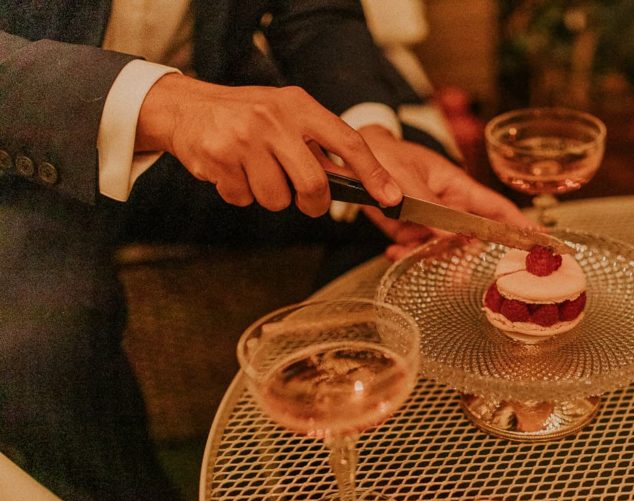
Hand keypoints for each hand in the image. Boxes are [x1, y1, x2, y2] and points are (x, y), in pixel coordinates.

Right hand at [135, 74, 402, 216]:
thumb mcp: (287, 116)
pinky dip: (240, 194)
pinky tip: (232, 172)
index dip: (373, 173)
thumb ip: (319, 145)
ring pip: (277, 199)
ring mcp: (244, 138)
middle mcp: (274, 119)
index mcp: (300, 107)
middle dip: (313, 204)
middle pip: (313, 184)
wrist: (186, 108)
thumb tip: (362, 181)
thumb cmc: (247, 117)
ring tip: (256, 173)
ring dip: (270, 198)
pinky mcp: (218, 157)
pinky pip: (243, 198)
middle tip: (306, 202)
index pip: (348, 142)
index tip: (391, 197)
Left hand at [357, 125, 538, 259]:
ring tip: (406, 253)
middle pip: (471, 238)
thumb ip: (431, 210)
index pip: (496, 209)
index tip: (538, 241)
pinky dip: (404, 254)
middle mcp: (448, 206)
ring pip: (442, 249)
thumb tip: (451, 237)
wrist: (353, 155)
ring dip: (427, 256)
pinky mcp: (408, 228)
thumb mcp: (410, 179)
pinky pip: (414, 249)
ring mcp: (429, 219)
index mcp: (458, 187)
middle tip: (457, 275)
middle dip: (463, 258)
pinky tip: (392, 253)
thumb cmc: (388, 155)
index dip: (518, 225)